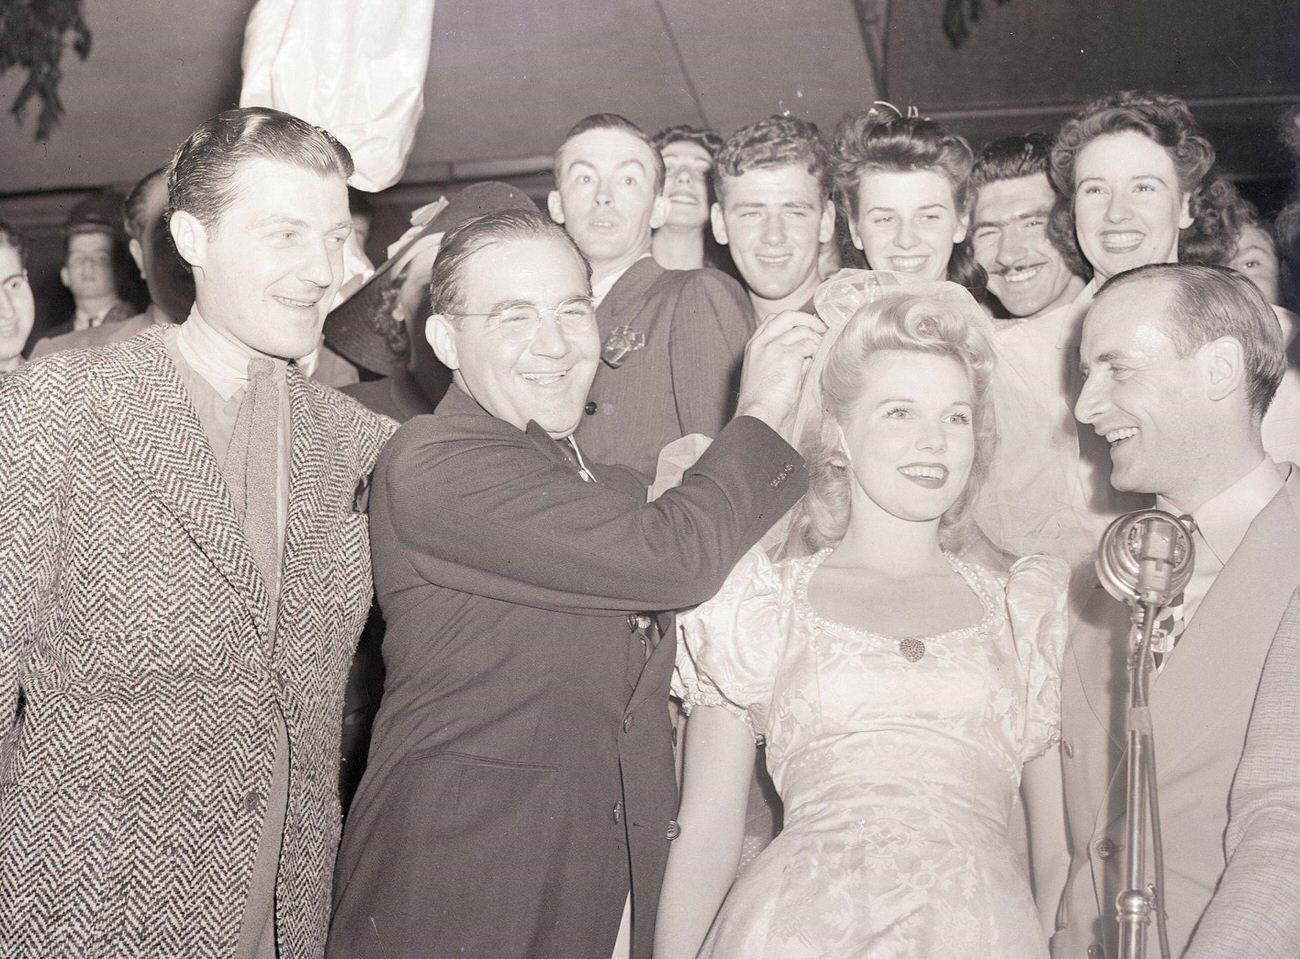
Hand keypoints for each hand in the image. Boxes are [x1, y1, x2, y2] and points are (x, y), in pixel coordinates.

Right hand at [735, 310, 824, 431]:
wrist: (758, 413)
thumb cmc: (762, 401)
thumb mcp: (765, 372)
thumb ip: (781, 356)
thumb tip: (806, 350)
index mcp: (754, 345)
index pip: (773, 319)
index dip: (792, 319)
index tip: (805, 325)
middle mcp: (762, 342)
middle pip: (788, 316)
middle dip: (808, 319)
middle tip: (822, 329)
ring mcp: (774, 347)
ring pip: (803, 331)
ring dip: (816, 340)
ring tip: (819, 353)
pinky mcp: (787, 356)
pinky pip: (809, 346)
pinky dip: (816, 352)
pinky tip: (815, 363)